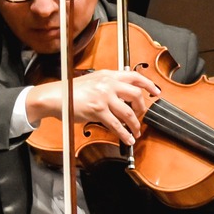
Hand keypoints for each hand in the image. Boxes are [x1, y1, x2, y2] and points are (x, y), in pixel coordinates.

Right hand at [24, 69, 158, 145]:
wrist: (56, 96)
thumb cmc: (71, 91)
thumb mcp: (93, 81)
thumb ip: (108, 84)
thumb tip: (123, 94)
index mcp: (108, 75)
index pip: (135, 76)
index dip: (149, 84)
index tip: (156, 92)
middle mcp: (108, 84)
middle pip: (136, 95)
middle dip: (142, 108)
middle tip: (141, 115)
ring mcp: (103, 97)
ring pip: (128, 112)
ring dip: (135, 124)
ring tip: (136, 131)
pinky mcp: (98, 110)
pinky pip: (116, 124)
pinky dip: (124, 133)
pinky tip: (127, 138)